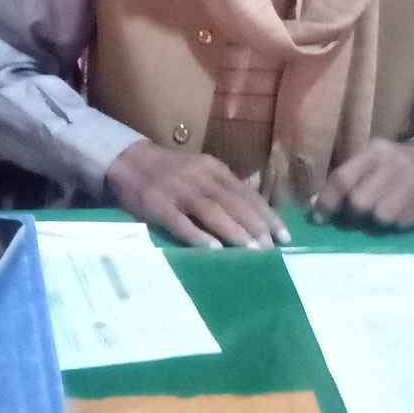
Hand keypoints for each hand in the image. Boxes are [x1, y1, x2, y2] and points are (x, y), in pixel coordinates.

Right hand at [105, 140, 290, 248]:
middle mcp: (199, 177)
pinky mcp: (158, 205)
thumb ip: (223, 186)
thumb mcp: (200, 170)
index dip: (267, 215)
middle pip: (234, 203)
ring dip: (235, 232)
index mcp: (213, 168)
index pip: (247, 193)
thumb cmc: (171, 171)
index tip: (285, 235)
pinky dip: (198, 236)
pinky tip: (213, 250)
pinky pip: (181, 223)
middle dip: (256, 227)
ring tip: (253, 251)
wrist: (129, 161)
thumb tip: (255, 209)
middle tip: (273, 249)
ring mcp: (178, 191)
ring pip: (212, 212)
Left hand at [310, 138, 413, 230]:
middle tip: (354, 222)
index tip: (319, 219)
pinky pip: (404, 223)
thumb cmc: (394, 168)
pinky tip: (401, 217)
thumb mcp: (370, 164)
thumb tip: (314, 206)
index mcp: (374, 151)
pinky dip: (398, 226)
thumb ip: (345, 182)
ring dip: (376, 225)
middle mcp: (395, 161)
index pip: (343, 178)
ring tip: (378, 219)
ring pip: (382, 216)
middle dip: (352, 218)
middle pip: (360, 201)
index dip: (327, 201)